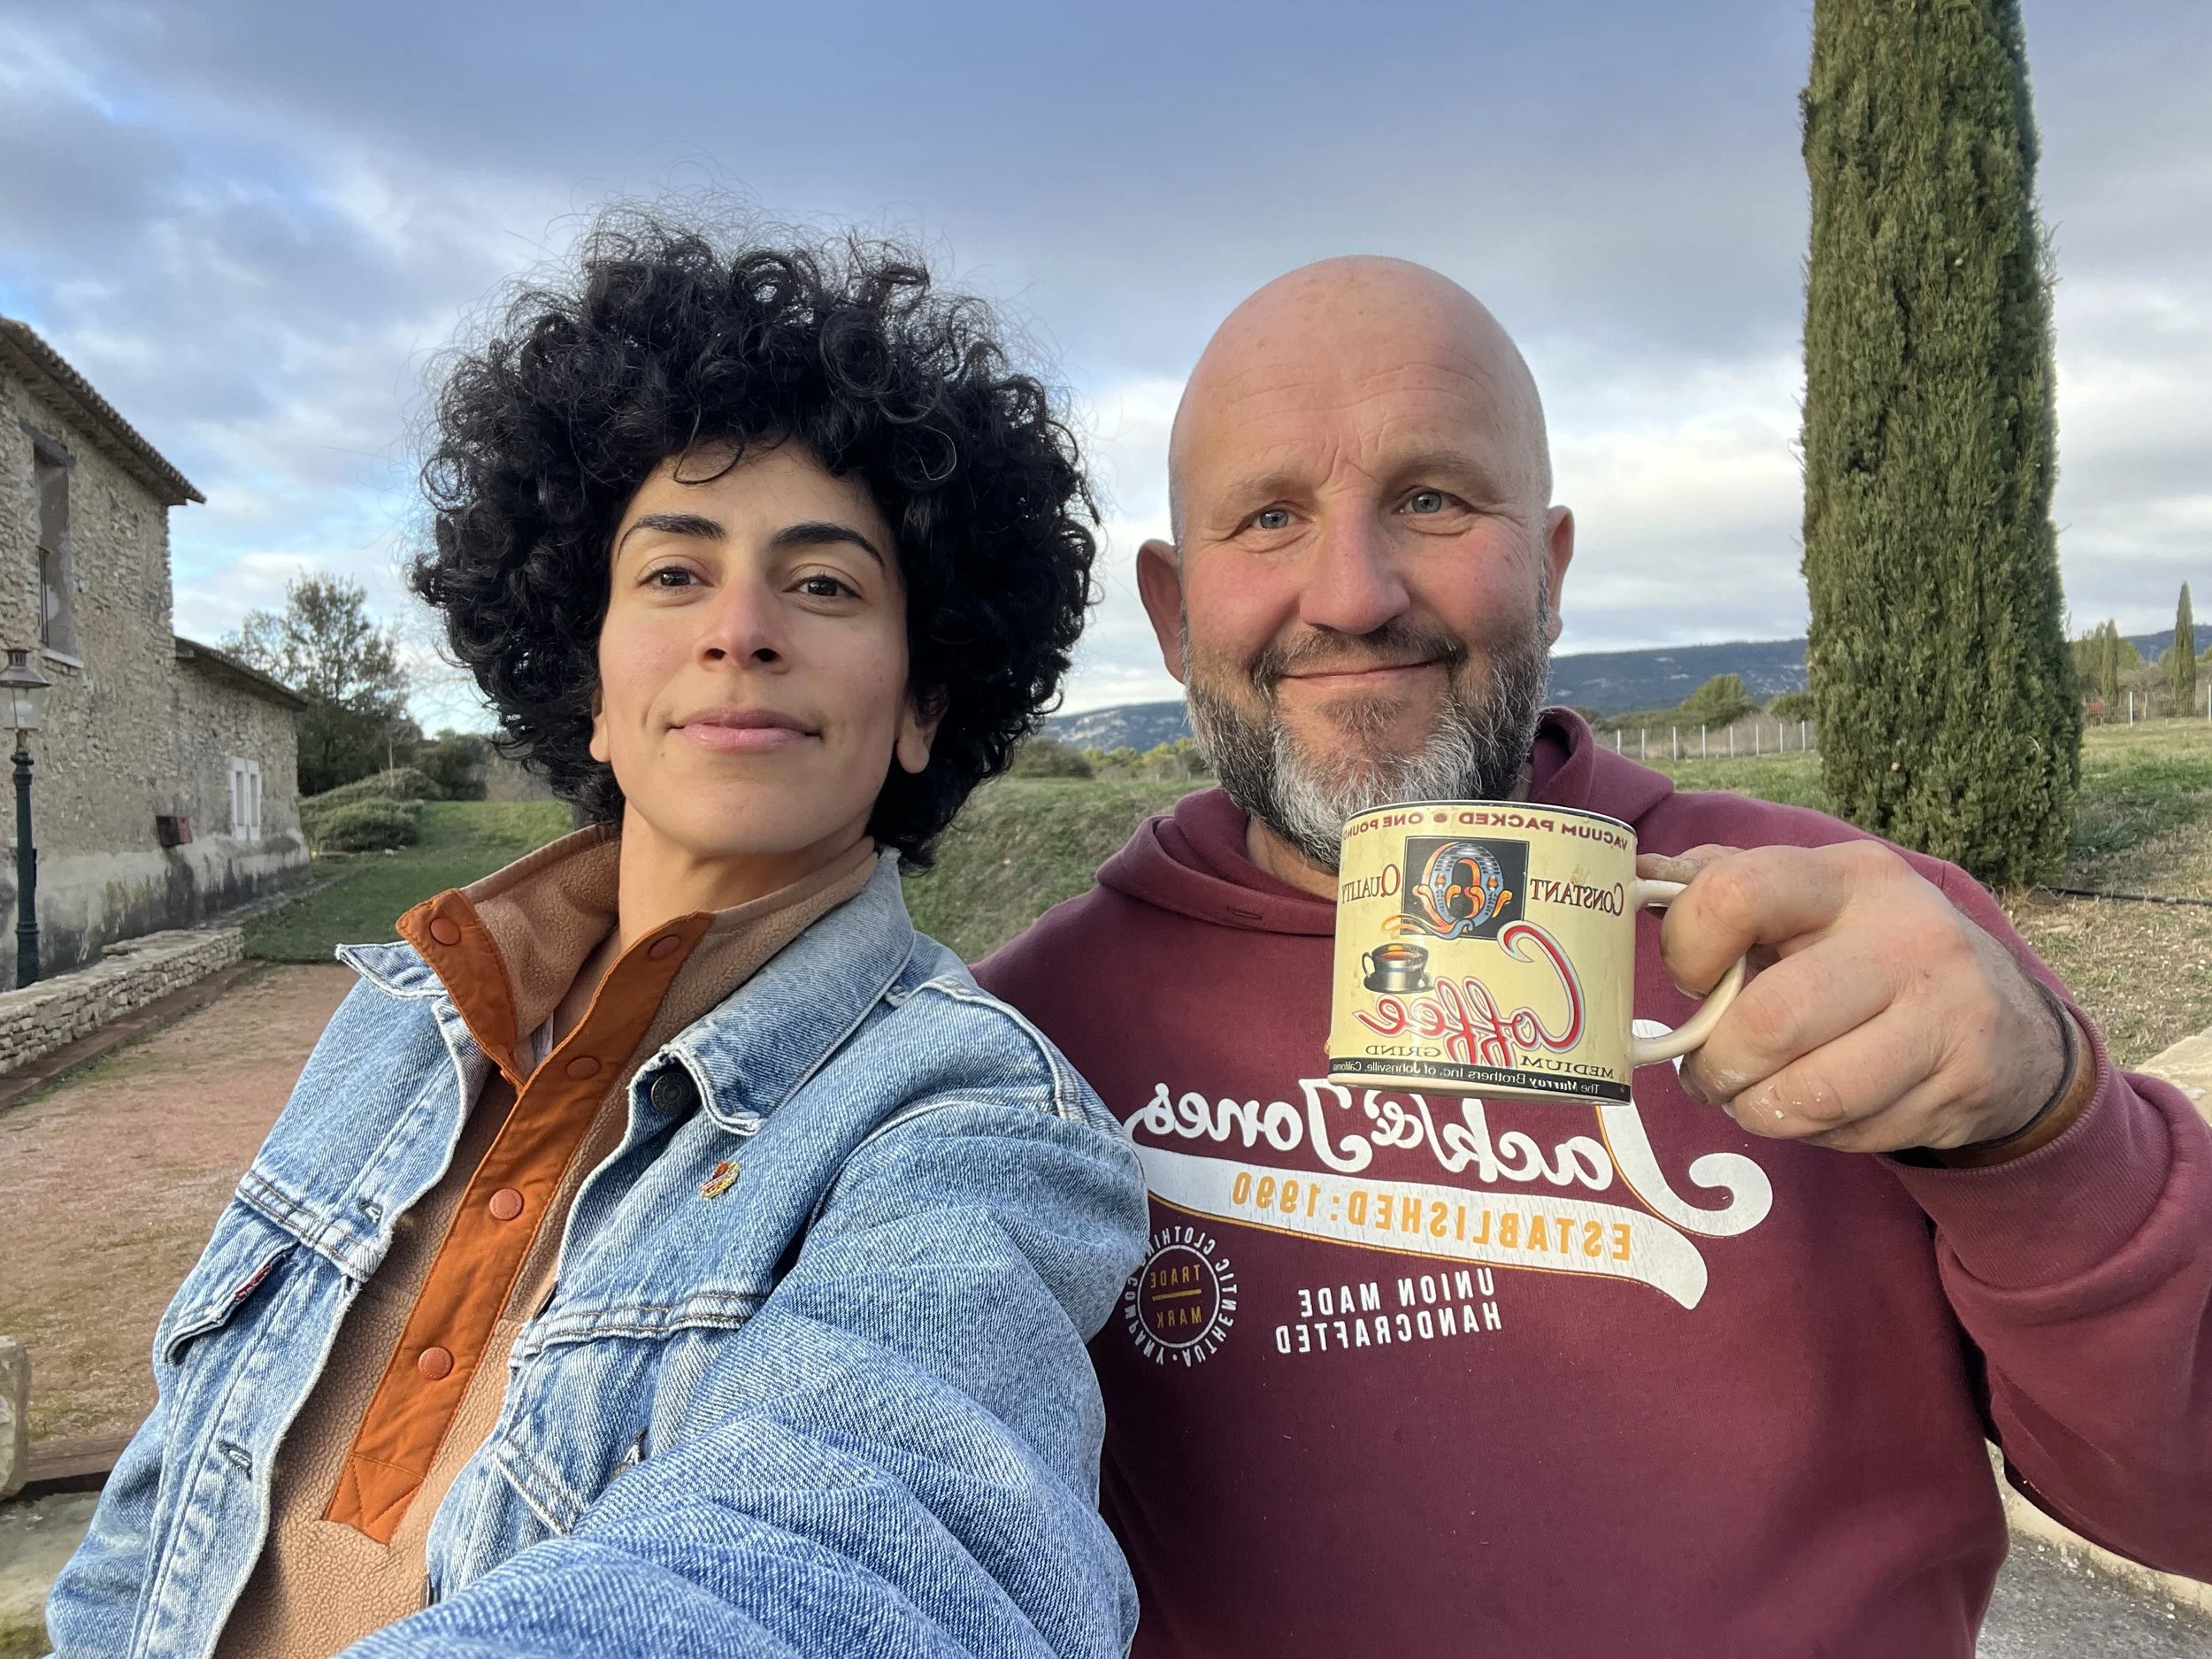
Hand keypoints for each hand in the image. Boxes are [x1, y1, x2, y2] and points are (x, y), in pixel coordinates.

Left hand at [1646, 842, 2070, 1152]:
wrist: (2008, 1021)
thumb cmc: (1866, 953)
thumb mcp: (1808, 902)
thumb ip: (1721, 886)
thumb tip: (1635, 879)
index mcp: (1849, 877)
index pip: (1735, 894)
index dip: (1687, 948)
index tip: (1689, 979)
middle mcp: (1907, 936)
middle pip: (1769, 1019)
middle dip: (1715, 1064)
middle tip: (1705, 1072)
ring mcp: (1945, 1013)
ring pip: (1811, 1092)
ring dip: (1755, 1110)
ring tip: (1746, 1097)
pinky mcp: (1965, 1084)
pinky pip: (1852, 1132)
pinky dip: (1810, 1133)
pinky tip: (1813, 1109)